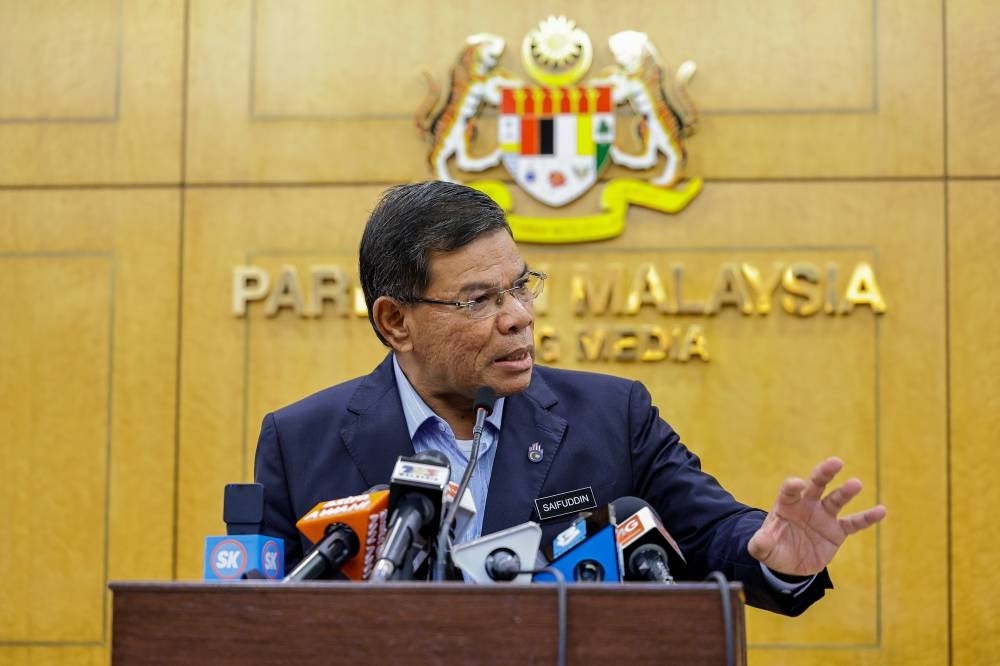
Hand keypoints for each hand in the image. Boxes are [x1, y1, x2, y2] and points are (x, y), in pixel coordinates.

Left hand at [747, 457, 886, 575]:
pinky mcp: (837, 531)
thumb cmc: (774, 548)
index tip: (797, 484)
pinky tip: (880, 511)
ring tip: (856, 483)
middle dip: (824, 472)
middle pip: (816, 484)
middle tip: (836, 462)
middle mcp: (807, 505)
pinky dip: (867, 518)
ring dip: (846, 492)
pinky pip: (853, 523)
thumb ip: (761, 544)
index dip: (792, 487)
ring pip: (836, 499)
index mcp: (787, 505)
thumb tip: (759, 542)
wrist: (790, 563)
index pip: (789, 491)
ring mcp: (823, 516)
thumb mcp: (763, 548)